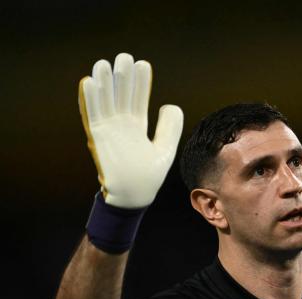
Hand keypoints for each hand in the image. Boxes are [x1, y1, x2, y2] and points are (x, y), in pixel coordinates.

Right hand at [79, 53, 182, 207]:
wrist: (134, 196)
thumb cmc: (149, 176)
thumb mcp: (165, 149)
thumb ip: (170, 128)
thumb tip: (170, 105)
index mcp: (137, 126)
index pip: (138, 99)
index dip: (141, 83)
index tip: (143, 64)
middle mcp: (122, 125)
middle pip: (121, 96)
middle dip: (123, 77)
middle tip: (124, 57)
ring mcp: (109, 130)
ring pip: (105, 102)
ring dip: (104, 83)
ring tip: (104, 64)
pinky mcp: (98, 138)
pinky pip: (92, 115)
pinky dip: (89, 100)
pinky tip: (89, 83)